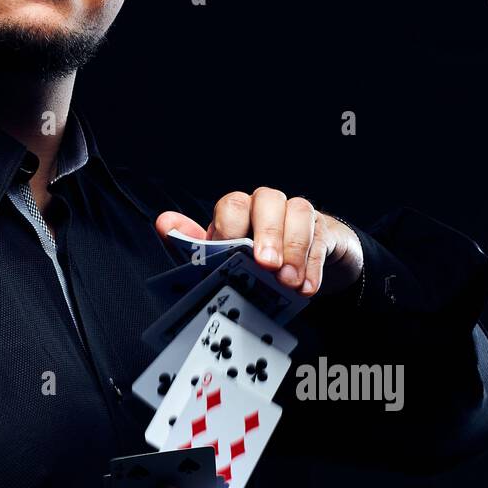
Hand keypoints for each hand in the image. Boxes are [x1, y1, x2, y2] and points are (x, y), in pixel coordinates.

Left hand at [155, 187, 364, 297]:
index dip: (231, 227)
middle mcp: (268, 205)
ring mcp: (298, 215)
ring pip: (299, 212)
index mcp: (239, 210)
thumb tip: (165, 223)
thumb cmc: (254, 263)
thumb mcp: (223, 259)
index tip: (229, 252)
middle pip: (268, 200)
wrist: (301, 267)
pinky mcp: (323, 231)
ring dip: (295, 248)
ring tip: (288, 282)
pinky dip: (314, 265)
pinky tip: (307, 288)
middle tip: (266, 265)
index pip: (233, 204)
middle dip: (267, 232)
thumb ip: (196, 245)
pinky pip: (321, 239)